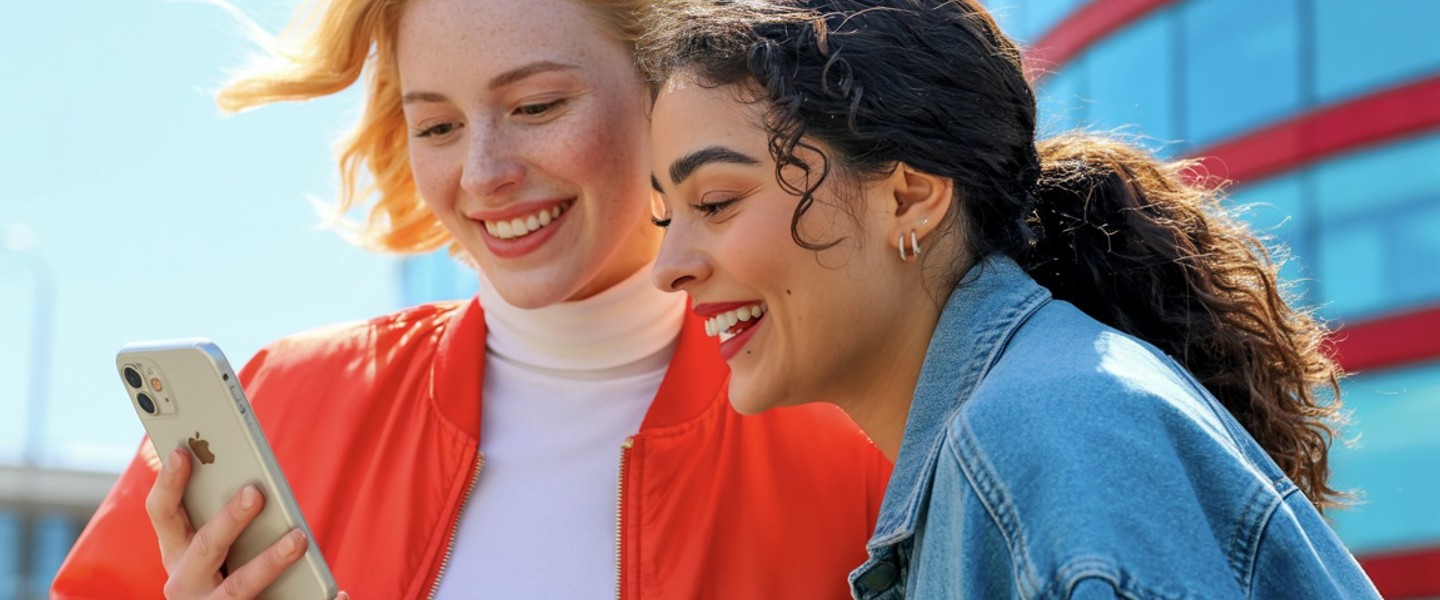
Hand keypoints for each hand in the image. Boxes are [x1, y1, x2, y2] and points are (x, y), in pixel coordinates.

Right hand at [146, 447, 350, 599]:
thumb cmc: (225, 567)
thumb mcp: (213, 543)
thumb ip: (220, 509)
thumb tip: (249, 475)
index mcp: (176, 552)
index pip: (162, 514)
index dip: (168, 484)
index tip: (182, 451)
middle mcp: (184, 583)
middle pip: (205, 547)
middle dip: (229, 519)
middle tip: (255, 492)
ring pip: (239, 586)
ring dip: (270, 561)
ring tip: (299, 538)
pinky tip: (340, 593)